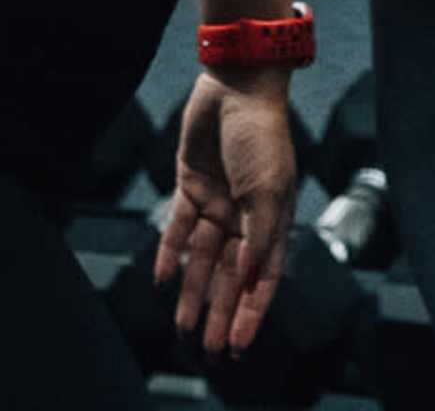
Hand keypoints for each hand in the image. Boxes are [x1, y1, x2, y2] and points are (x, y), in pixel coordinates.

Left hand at [156, 70, 300, 356]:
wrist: (235, 85)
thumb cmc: (261, 135)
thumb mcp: (266, 189)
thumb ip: (257, 236)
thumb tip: (250, 279)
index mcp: (272, 218)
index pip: (263, 276)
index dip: (252, 312)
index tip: (238, 344)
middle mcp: (245, 216)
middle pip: (230, 275)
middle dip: (219, 312)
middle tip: (206, 349)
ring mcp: (219, 203)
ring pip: (202, 260)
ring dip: (192, 292)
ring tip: (181, 327)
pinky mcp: (192, 187)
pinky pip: (178, 229)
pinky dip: (169, 254)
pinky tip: (161, 279)